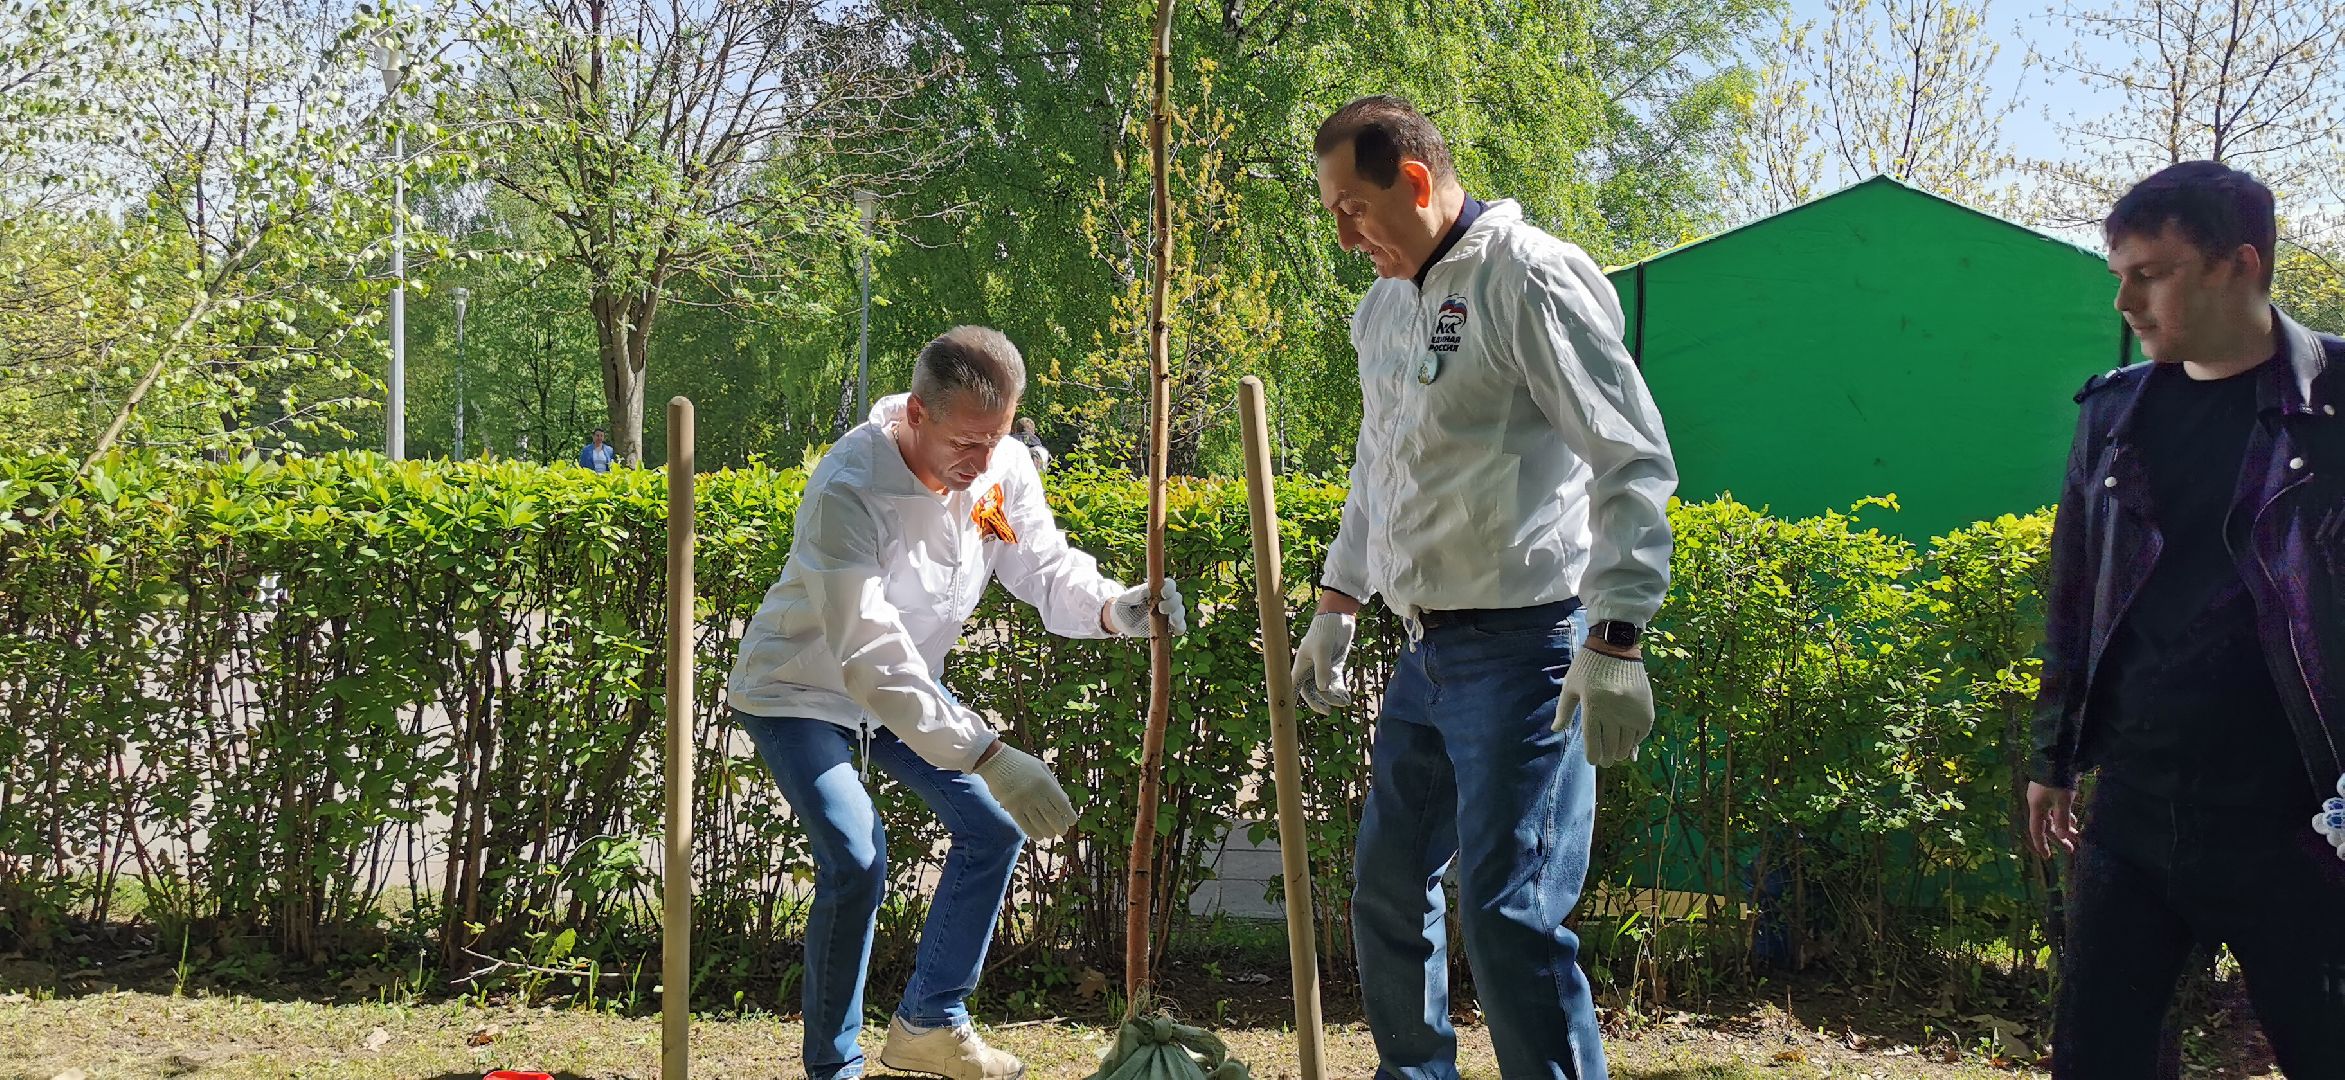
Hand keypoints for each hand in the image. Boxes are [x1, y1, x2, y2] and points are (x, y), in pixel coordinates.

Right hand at [973, 743, 1076, 839]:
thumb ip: (1054, 784)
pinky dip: (1033, 833)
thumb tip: (1066, 802)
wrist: (995, 760)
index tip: (1072, 821)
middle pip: (1052, 817)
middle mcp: (1035, 793)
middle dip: (1060, 827)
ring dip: (1048, 832)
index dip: (1069, 815)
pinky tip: (1038, 837)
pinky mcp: (1011, 807)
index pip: (1062, 804)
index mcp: (1045, 782)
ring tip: (1051, 835)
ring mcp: (1022, 801)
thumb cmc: (1022, 763)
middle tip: (1062, 831)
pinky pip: (1024, 825)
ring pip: (1039, 824)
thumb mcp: (1042, 768)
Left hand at [1106, 578, 1187, 636]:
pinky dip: (1180, 628)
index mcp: (1158, 589)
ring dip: (1178, 616)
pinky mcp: (1169, 626)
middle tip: (1162, 608)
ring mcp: (1169, 613)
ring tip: (1172, 621)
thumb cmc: (1124, 604)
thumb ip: (1136, 594)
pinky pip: (1180, 627)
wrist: (1122, 620)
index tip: (1163, 593)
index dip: (1170, 588)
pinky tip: (1175, 631)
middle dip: (1172, 603)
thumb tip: (1147, 591)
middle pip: (1177, 598)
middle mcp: (1166, 600)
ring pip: (1180, 612)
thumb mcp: (1126, 598)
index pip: (1170, 585)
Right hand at [1290, 612, 1356, 713]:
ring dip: (1333, 697)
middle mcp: (1310, 670)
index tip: (1289, 715)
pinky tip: (1347, 698)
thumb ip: (1322, 669)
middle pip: (1311, 693)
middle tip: (1328, 710)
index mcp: (1301, 666)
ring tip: (1344, 701)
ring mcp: (1322, 669)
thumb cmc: (1325, 631)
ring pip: (1325, 690)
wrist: (1339, 618)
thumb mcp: (1323, 649)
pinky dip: (1341, 692)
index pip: (1293, 687)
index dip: (1291, 700)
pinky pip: (1336, 684)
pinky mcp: (1334, 667)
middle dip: (1319, 702)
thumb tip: (1323, 689)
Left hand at [1557, 647, 1653, 766]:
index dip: (1593, 755)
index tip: (1592, 760)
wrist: (1615, 646)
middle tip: (1604, 761)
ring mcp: (1631, 710)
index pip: (1593, 742)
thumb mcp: (1570, 686)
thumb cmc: (1588, 666)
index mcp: (1593, 707)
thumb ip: (1564, 710)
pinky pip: (1642, 732)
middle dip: (1607, 757)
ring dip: (1621, 752)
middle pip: (1611, 746)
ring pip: (1627, 742)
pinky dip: (1636, 741)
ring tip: (1616, 755)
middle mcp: (1613, 711)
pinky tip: (1630, 744)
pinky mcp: (1646, 708)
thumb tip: (1555, 730)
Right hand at [2027, 782, 2078, 857]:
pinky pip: (2055, 809)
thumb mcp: (2062, 801)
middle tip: (2072, 850)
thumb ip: (2062, 819)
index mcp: (2036, 807)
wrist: (2055, 757)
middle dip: (2059, 838)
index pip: (2036, 831)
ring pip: (2053, 817)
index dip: (2042, 844)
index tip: (2047, 857)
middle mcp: (2037, 804)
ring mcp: (2043, 797)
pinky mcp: (2049, 791)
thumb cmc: (2058, 781)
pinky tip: (2073, 821)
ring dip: (2064, 827)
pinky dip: (2064, 817)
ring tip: (2077, 836)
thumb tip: (2062, 836)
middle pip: (2047, 826)